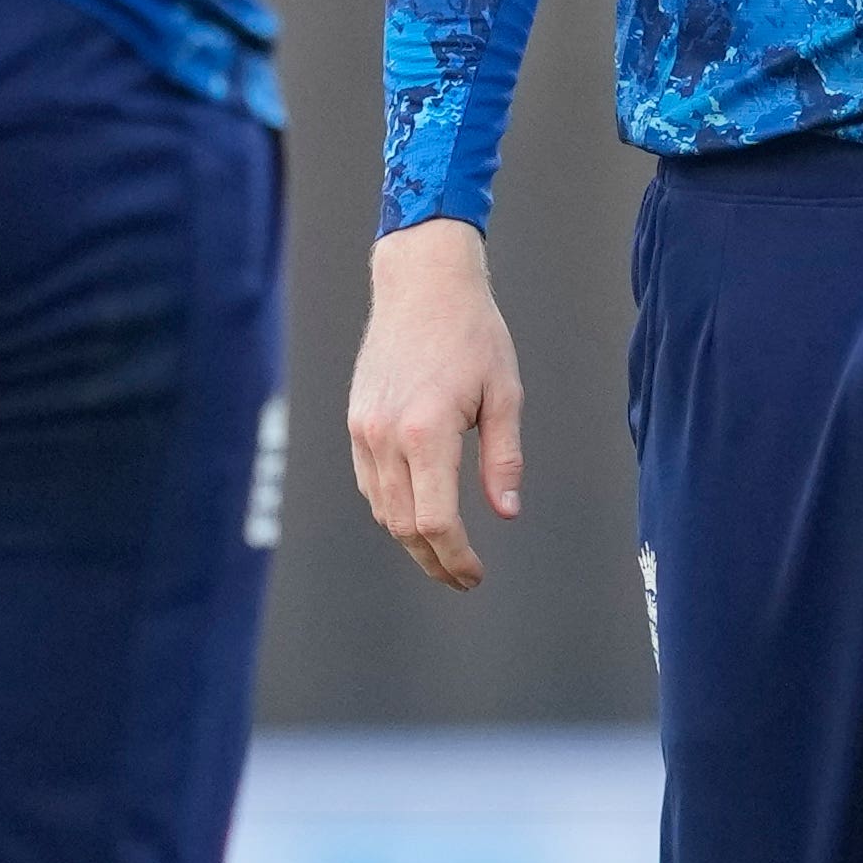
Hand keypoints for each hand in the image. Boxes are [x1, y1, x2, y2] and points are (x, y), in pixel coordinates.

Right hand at [347, 217, 525, 589]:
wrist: (422, 284)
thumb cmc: (472, 333)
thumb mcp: (504, 394)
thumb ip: (503, 459)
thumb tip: (506, 513)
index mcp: (427, 432)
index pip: (435, 521)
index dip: (456, 558)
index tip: (476, 574)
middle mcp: (386, 436)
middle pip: (403, 527)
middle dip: (434, 560)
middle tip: (463, 577)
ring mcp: (364, 430)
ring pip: (382, 510)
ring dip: (411, 539)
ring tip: (445, 552)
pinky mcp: (356, 422)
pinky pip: (370, 483)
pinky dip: (392, 508)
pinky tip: (418, 513)